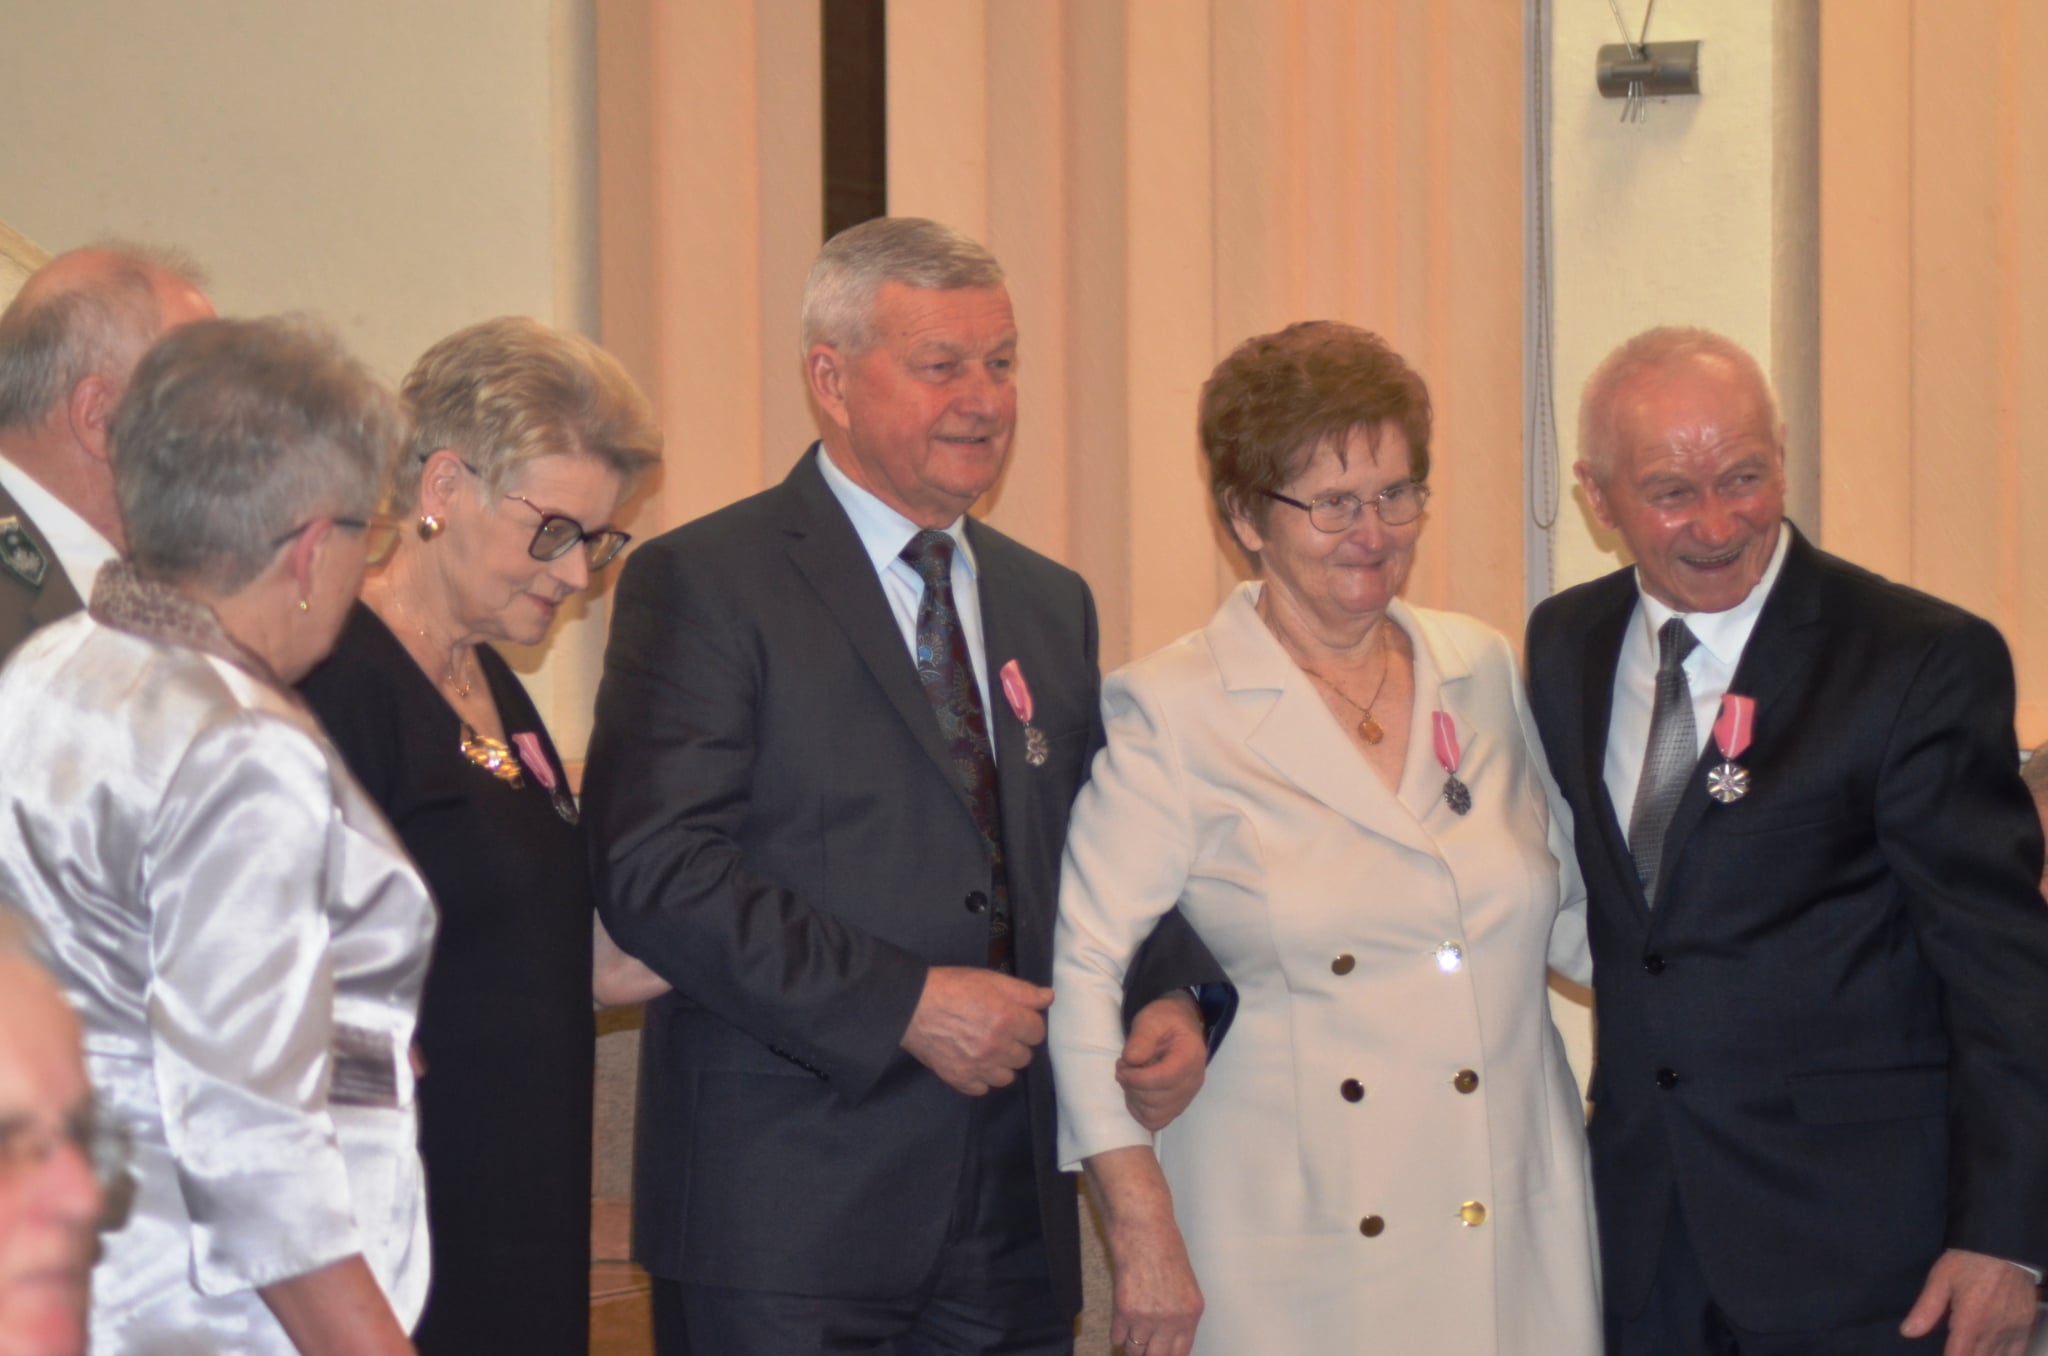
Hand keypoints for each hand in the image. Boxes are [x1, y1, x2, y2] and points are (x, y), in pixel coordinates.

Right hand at [900, 966, 1052, 1095]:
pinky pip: (982, 1088)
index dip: (1028, 1024)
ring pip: (1007, 1077)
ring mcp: (978, 1066)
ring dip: (1001, 1064)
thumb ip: (1023, 991)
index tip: (1016, 1019)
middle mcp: (996, 1047)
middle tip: (999, 1032)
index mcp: (1007, 1019)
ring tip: (987, 1049)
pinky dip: (980, 1078)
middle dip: (1016, 1044)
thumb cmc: (951, 987)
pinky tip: (973, 1062)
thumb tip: (1048, 998)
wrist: (911, 1005)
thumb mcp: (990, 979)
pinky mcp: (960, 1079)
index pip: (1038, 1033)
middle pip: (1024, 1057)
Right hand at [1104, 1201, 1203, 1355]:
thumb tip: (1168, 1338)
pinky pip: (1117, 1337)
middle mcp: (1172, 1319)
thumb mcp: (1184, 1285)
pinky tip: (1120, 1326)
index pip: (1180, 1353)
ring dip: (1131, 1345)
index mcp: (1191, 1313)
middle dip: (1148, 1354)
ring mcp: (1147, 1316)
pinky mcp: (1124, 1310)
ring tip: (1131, 1335)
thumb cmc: (1164, 1248)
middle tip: (1143, 1349)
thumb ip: (1180, 1314)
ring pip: (1135, 1350)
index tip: (1158, 1354)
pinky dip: (1117, 1334)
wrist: (1143, 1229)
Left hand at [1117, 992, 1206, 1131]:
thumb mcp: (1151, 1019)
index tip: (1122, 1065)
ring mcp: (1187, 1096)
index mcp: (1190, 1056)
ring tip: (1129, 1079)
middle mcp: (1193, 1081)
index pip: (1164, 1079)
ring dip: (1134, 1100)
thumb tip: (1131, 1059)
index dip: (1136, 1077)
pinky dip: (1140, 1111)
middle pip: (1157, 1100)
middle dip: (1132, 1086)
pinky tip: (1135, 1091)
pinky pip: (1156, 1121)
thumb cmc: (1165, 1020)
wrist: (1178, 1025)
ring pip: (1155, 1115)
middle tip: (1123, 1068)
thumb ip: (1142, 1037)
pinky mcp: (1177, 1105)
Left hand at [1900, 1248, 2039, 1355]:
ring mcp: (2014, 1330)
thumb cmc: (1968, 1260)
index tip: (1944, 1354)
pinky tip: (1993, 1352)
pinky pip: (2018, 1353)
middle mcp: (1994, 1330)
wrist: (2004, 1245)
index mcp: (1970, 1320)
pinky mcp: (2027, 1326)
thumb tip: (1907, 1332)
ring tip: (1970, 1349)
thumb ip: (1926, 1309)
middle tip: (1956, 1348)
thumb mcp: (1940, 1279)